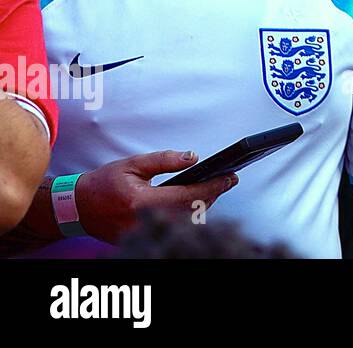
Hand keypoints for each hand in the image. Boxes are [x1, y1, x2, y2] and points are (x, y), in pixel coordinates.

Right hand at [74, 150, 237, 243]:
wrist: (77, 208)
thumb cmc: (103, 184)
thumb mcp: (133, 164)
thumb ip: (164, 160)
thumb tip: (193, 157)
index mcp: (141, 202)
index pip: (187, 196)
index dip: (213, 187)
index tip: (230, 178)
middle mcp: (144, 222)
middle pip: (191, 212)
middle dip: (213, 195)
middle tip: (228, 180)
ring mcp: (144, 234)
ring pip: (185, 223)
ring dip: (203, 206)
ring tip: (215, 188)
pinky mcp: (143, 239)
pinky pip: (174, 228)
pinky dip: (189, 215)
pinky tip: (197, 202)